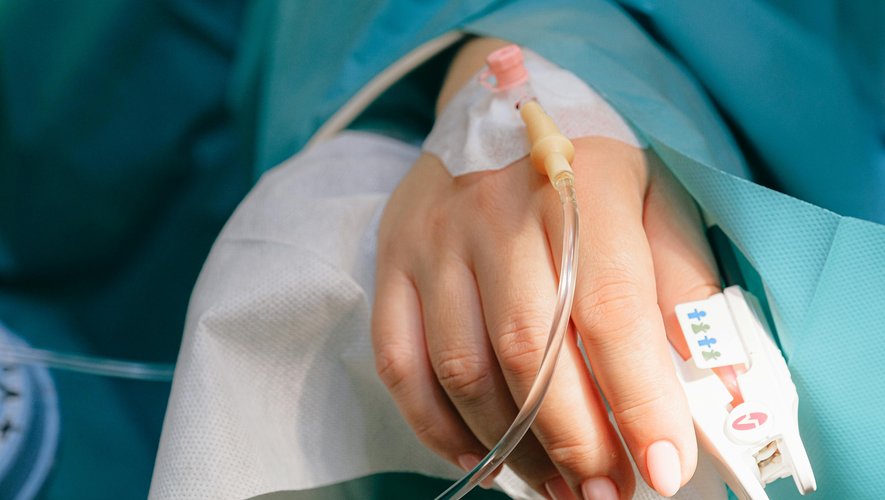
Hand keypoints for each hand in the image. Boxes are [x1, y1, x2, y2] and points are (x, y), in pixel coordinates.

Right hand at [372, 134, 719, 498]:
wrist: (492, 108)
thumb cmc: (586, 167)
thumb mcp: (654, 198)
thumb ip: (685, 281)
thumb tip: (715, 377)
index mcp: (580, 189)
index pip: (610, 308)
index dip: (639, 398)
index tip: (663, 468)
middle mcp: (496, 213)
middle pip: (530, 349)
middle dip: (575, 440)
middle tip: (607, 491)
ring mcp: (434, 240)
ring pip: (463, 368)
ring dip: (513, 446)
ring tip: (558, 485)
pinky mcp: (393, 263)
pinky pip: (400, 362)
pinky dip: (437, 425)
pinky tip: (481, 454)